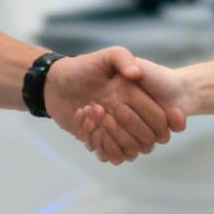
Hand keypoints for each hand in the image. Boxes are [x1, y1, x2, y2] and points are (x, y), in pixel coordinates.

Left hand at [44, 48, 185, 164]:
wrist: (56, 85)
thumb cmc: (82, 69)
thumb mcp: (104, 56)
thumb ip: (123, 58)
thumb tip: (137, 74)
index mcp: (141, 98)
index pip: (158, 118)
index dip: (143, 118)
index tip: (112, 105)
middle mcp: (135, 117)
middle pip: (146, 139)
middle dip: (121, 128)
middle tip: (98, 108)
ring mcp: (121, 133)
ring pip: (132, 152)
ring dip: (110, 138)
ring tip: (90, 117)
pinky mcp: (107, 144)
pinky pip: (114, 157)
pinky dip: (99, 145)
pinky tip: (84, 125)